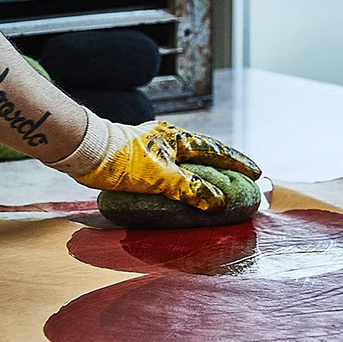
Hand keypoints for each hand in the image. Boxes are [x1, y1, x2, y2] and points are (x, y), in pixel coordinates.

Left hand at [70, 118, 261, 211]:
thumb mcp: (161, 176)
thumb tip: (218, 202)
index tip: (257, 173)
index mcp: (178, 139)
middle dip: (226, 166)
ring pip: (189, 162)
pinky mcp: (142, 162)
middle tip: (244, 179)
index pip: (216, 150)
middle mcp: (169, 142)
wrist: (86, 153)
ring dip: (206, 173)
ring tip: (220, 187)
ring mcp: (155, 150)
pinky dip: (185, 181)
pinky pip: (173, 171)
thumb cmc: (122, 160)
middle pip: (206, 153)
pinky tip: (184, 192)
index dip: (238, 163)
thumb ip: (190, 188)